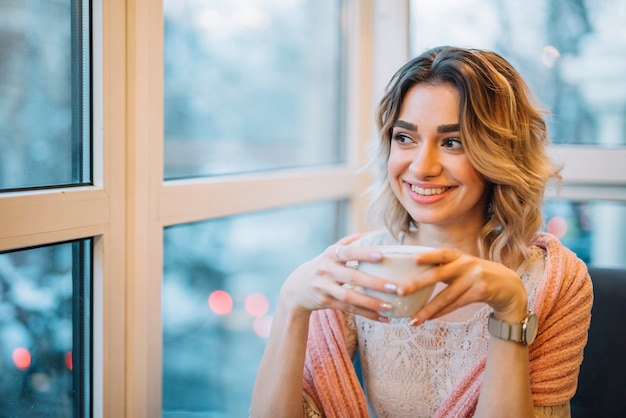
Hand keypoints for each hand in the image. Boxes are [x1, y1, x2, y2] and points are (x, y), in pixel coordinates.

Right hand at [279, 234, 398, 321]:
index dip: (364, 253)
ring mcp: (324, 288)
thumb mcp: (329, 253)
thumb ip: (348, 243)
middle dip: (373, 282)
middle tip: (394, 286)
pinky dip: (366, 314)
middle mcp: (325, 270)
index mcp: (330, 254)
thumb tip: (370, 234)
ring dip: (371, 302)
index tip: (381, 255)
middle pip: (351, 277)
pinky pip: (349, 309)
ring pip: (349, 297)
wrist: (296, 288)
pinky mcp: (325, 303)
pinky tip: (383, 318)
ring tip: (390, 306)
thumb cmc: (321, 267)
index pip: (348, 252)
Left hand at [397, 249, 528, 324]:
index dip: (428, 255)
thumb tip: (415, 274)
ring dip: (427, 309)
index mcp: (459, 256)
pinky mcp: (481, 292)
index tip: (413, 258)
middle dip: (417, 283)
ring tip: (413, 319)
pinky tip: (428, 318)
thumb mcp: (464, 266)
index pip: (442, 253)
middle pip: (438, 274)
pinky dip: (441, 313)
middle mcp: (466, 265)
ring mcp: (474, 278)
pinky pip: (456, 305)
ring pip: (446, 296)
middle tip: (400, 290)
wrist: (510, 286)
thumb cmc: (478, 275)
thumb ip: (444, 267)